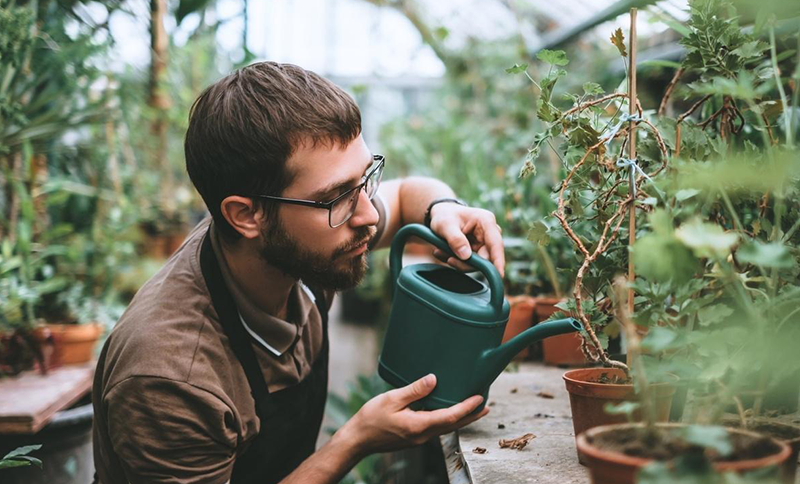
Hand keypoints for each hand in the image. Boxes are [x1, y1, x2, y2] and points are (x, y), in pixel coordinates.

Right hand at [339, 374, 488, 455]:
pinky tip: (447, 412)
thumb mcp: (391, 399)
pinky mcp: (414, 437)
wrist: (358, 440)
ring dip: (461, 419)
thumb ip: (414, 390)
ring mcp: (419, 438)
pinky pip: (436, 428)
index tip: (480, 398)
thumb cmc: (371, 419)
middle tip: (486, 406)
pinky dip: (448, 420)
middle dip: (471, 416)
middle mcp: (422, 436)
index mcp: (418, 426)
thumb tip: (434, 379)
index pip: (450, 417)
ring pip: (446, 428)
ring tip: (472, 409)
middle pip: (453, 426)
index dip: (467, 407)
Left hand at [428, 203, 504, 277]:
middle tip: (448, 259)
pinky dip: (456, 261)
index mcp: (486, 221)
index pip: (496, 243)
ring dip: (458, 262)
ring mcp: (484, 243)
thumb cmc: (444, 215)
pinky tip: (443, 253)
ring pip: (477, 263)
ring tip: (441, 252)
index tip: (499, 275)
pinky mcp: (478, 251)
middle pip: (486, 257)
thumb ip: (455, 239)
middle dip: (466, 262)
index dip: (498, 260)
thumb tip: (466, 256)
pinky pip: (470, 263)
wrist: (441, 215)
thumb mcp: (445, 225)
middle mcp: (489, 233)